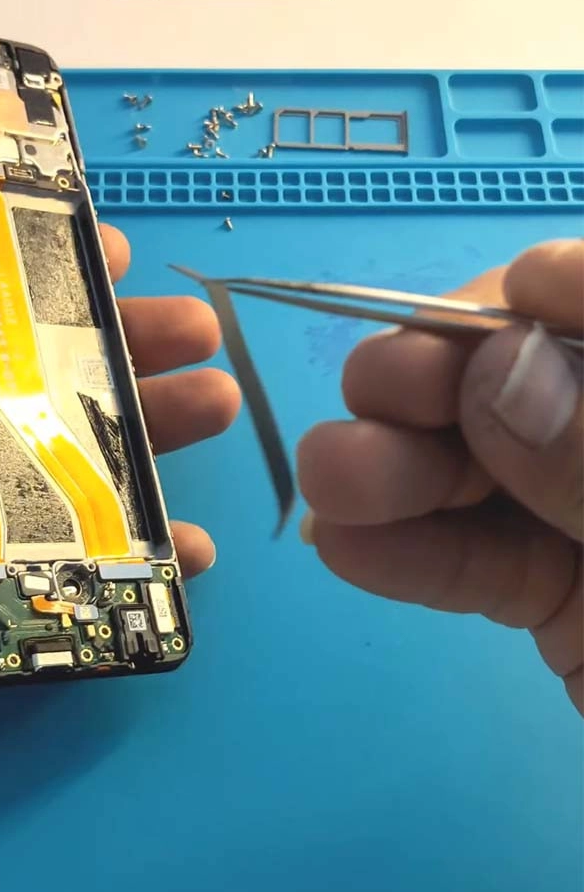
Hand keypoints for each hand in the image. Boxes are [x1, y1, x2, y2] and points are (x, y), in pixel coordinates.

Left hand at [0, 65, 238, 788]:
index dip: (40, 254)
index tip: (106, 244)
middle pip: (38, 364)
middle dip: (125, 342)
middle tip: (199, 330)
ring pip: (68, 449)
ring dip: (150, 428)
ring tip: (219, 403)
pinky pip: (68, 548)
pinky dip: (135, 546)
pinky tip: (192, 540)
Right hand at [297, 239, 582, 713]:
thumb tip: (501, 364)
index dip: (581, 292)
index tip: (513, 298)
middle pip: (552, 380)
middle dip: (455, 377)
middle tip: (376, 392)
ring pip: (498, 473)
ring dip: (402, 469)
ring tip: (331, 479)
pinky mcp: (567, 599)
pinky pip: (483, 564)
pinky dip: (410, 557)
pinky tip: (345, 549)